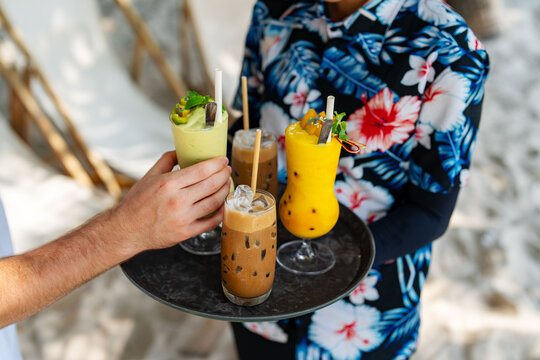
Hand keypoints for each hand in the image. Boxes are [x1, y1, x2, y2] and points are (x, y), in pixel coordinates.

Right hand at [109, 151, 230, 255]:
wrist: (127, 229)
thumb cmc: (137, 202)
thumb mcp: (149, 176)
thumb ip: (166, 160)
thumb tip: (181, 150)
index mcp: (169, 184)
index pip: (201, 170)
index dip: (216, 164)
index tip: (223, 160)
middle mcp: (178, 200)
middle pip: (211, 185)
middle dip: (224, 175)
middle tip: (227, 170)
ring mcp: (183, 218)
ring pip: (214, 202)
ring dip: (225, 191)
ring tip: (227, 184)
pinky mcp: (186, 232)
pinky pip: (211, 222)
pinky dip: (220, 212)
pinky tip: (222, 204)